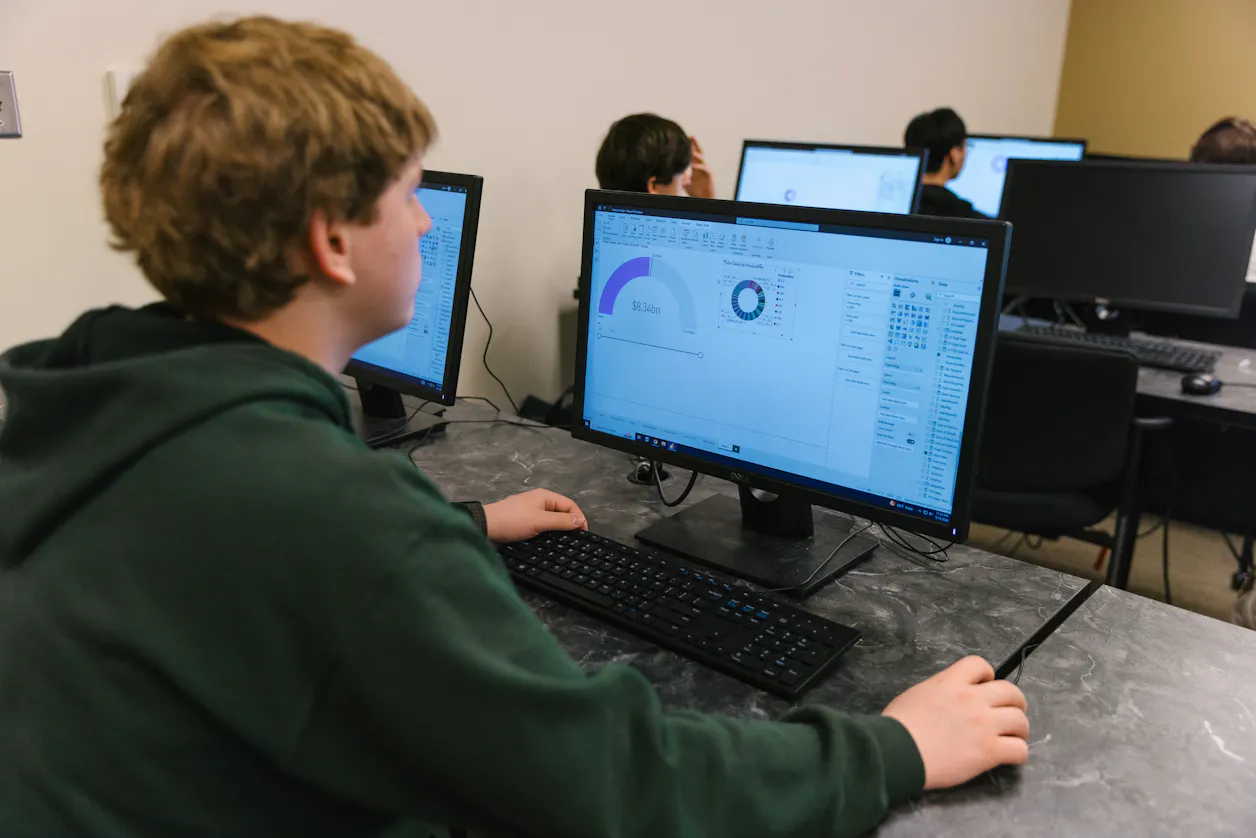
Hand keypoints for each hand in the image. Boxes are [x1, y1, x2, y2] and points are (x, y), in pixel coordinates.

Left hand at [483, 489, 587, 543]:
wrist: (485, 527)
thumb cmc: (512, 521)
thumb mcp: (539, 521)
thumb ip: (561, 521)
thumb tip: (580, 521)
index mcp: (545, 497)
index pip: (570, 505)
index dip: (579, 518)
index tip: (584, 535)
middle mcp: (541, 502)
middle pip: (563, 512)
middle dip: (571, 525)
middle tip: (575, 541)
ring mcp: (533, 512)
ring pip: (553, 520)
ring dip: (560, 530)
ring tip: (565, 544)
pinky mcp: (526, 522)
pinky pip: (544, 526)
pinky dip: (549, 533)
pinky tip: (550, 543)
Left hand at [686, 136, 715, 198]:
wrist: (703, 199)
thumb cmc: (696, 191)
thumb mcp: (685, 182)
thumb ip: (680, 176)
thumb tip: (670, 171)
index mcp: (696, 167)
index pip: (692, 154)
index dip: (689, 147)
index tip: (684, 139)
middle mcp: (701, 166)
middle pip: (699, 152)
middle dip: (695, 144)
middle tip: (691, 136)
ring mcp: (705, 170)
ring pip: (702, 159)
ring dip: (697, 154)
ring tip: (692, 151)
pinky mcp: (709, 176)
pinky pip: (705, 169)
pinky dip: (700, 167)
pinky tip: (694, 165)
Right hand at [882, 656, 1028, 789]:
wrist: (896, 751)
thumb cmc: (898, 726)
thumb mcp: (917, 695)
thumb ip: (940, 692)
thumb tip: (949, 701)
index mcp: (950, 682)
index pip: (980, 665)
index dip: (988, 675)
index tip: (986, 686)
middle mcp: (972, 699)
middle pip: (1010, 692)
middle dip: (1015, 701)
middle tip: (1011, 712)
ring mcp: (983, 725)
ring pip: (1020, 720)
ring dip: (1019, 728)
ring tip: (1014, 736)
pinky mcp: (989, 751)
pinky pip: (1019, 749)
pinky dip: (1018, 753)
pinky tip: (1009, 756)